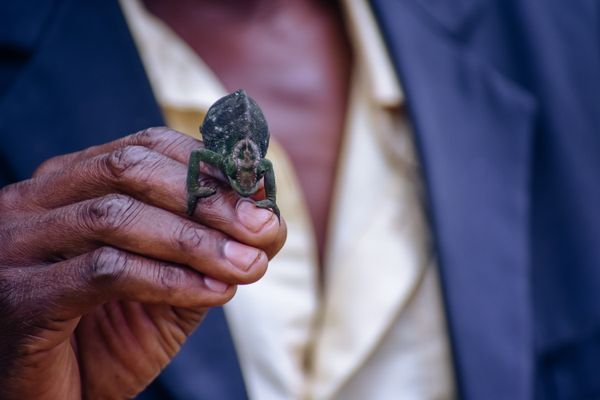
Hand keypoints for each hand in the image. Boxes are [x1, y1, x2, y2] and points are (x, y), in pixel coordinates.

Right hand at [0, 127, 285, 398]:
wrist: (63, 399)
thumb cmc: (115, 334)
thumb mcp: (175, 279)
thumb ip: (213, 242)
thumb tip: (269, 207)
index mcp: (70, 183)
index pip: (145, 148)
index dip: (210, 169)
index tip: (263, 202)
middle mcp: (34, 201)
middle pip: (129, 170)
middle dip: (208, 200)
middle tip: (264, 230)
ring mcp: (17, 245)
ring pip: (116, 216)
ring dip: (197, 242)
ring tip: (249, 266)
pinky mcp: (20, 296)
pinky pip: (106, 271)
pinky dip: (171, 279)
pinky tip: (214, 293)